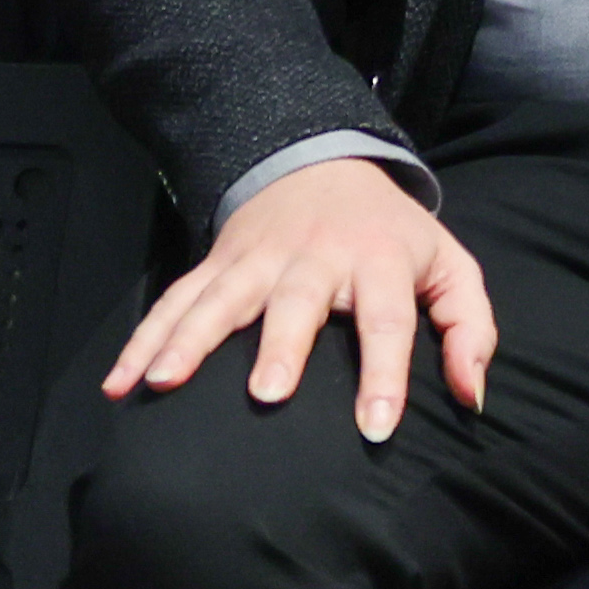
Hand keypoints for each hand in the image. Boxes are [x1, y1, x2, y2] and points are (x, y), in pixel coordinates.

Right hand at [106, 155, 494, 442]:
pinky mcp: (216, 263)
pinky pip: (174, 301)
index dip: (385, 374)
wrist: (322, 161)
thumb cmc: (393, 235)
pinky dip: (142, 339)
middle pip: (297, 302)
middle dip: (281, 347)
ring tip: (164, 384)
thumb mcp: (449, 267)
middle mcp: (315, 258)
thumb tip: (470, 396)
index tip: (378, 428)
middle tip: (267, 395)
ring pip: (220, 299)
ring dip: (190, 340)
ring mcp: (257, 259)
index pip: (387, 320)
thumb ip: (468, 328)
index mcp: (378, 260)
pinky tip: (119, 383)